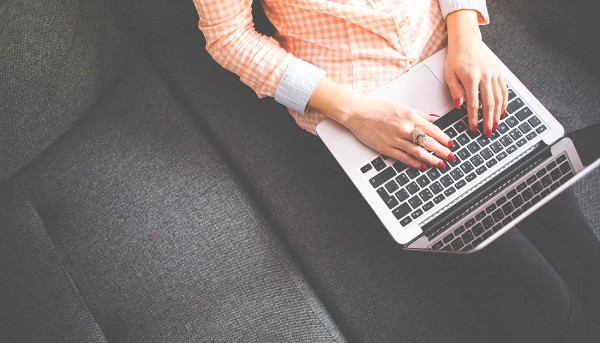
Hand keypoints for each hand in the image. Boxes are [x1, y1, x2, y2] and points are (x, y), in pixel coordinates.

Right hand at [342, 95, 454, 169]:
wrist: (358, 113)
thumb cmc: (377, 108)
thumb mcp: (402, 106)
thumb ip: (420, 114)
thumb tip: (434, 119)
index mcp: (410, 117)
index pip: (433, 130)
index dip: (444, 138)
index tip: (451, 144)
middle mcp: (404, 128)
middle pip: (429, 142)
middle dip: (442, 151)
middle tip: (451, 157)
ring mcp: (395, 139)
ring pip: (418, 152)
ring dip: (431, 159)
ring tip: (440, 164)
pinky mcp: (386, 148)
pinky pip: (404, 158)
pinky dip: (415, 163)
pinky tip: (423, 166)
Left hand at [445, 10, 507, 136]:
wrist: (466, 41)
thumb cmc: (456, 58)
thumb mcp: (449, 74)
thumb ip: (455, 90)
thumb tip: (460, 106)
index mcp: (471, 77)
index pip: (473, 103)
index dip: (474, 118)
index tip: (473, 128)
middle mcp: (485, 76)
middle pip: (489, 103)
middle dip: (488, 120)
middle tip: (488, 132)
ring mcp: (493, 74)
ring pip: (499, 98)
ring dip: (497, 114)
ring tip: (496, 125)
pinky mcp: (498, 72)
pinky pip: (504, 89)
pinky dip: (504, 102)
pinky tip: (502, 112)